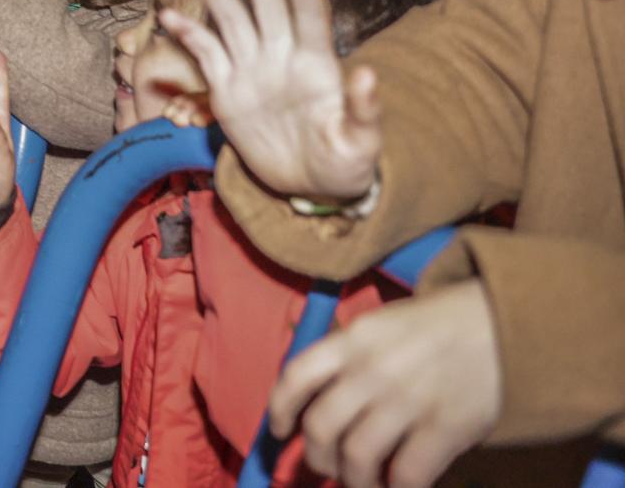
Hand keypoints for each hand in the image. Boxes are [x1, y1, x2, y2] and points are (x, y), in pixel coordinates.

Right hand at [159, 0, 382, 202]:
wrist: (309, 184)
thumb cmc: (344, 163)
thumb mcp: (360, 143)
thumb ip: (363, 111)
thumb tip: (368, 74)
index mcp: (316, 64)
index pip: (309, 15)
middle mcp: (281, 56)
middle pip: (267, 2)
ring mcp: (252, 69)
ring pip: (231, 19)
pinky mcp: (227, 88)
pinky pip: (205, 55)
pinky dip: (187, 35)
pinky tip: (167, 14)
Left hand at [270, 280, 499, 487]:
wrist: (510, 322)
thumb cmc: (444, 324)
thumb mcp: (386, 321)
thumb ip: (351, 350)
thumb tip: (321, 388)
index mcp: (353, 339)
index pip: (295, 377)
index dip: (280, 410)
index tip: (281, 431)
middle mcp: (372, 370)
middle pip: (321, 427)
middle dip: (318, 458)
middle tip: (328, 467)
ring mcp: (407, 400)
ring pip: (358, 457)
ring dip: (355, 481)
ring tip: (363, 484)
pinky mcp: (445, 427)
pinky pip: (407, 474)